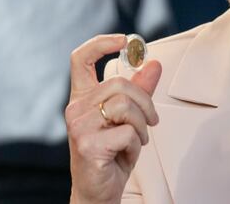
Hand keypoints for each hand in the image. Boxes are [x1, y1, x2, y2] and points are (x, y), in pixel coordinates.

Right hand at [66, 34, 161, 203]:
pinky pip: (127, 132)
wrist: (98, 192)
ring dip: (142, 126)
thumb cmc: (111, 154)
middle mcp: (75, 108)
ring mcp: (79, 126)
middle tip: (152, 121)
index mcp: (81, 97)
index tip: (124, 39)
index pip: (80, 58)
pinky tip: (126, 154)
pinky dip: (136, 144)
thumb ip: (139, 90)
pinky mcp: (88, 144)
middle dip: (145, 102)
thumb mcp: (128, 118)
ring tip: (137, 140)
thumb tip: (154, 64)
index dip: (100, 42)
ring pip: (125, 105)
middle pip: (119, 83)